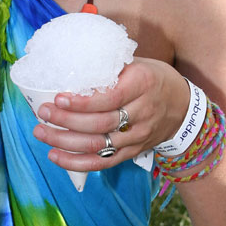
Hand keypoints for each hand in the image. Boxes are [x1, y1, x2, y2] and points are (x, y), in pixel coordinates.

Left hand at [32, 57, 190, 171]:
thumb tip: (70, 63)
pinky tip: (55, 156)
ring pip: (98, 144)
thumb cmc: (152, 79)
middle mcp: (142, 112)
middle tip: (43, 113)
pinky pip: (103, 162)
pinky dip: (77, 162)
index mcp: (142, 84)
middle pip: (100, 124)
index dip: (82, 102)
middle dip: (67, 121)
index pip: (109, 98)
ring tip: (41, 132)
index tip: (58, 98)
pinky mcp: (133, 152)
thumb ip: (109, 66)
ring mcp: (137, 136)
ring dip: (65, 142)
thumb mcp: (137, 63)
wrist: (183, 107)